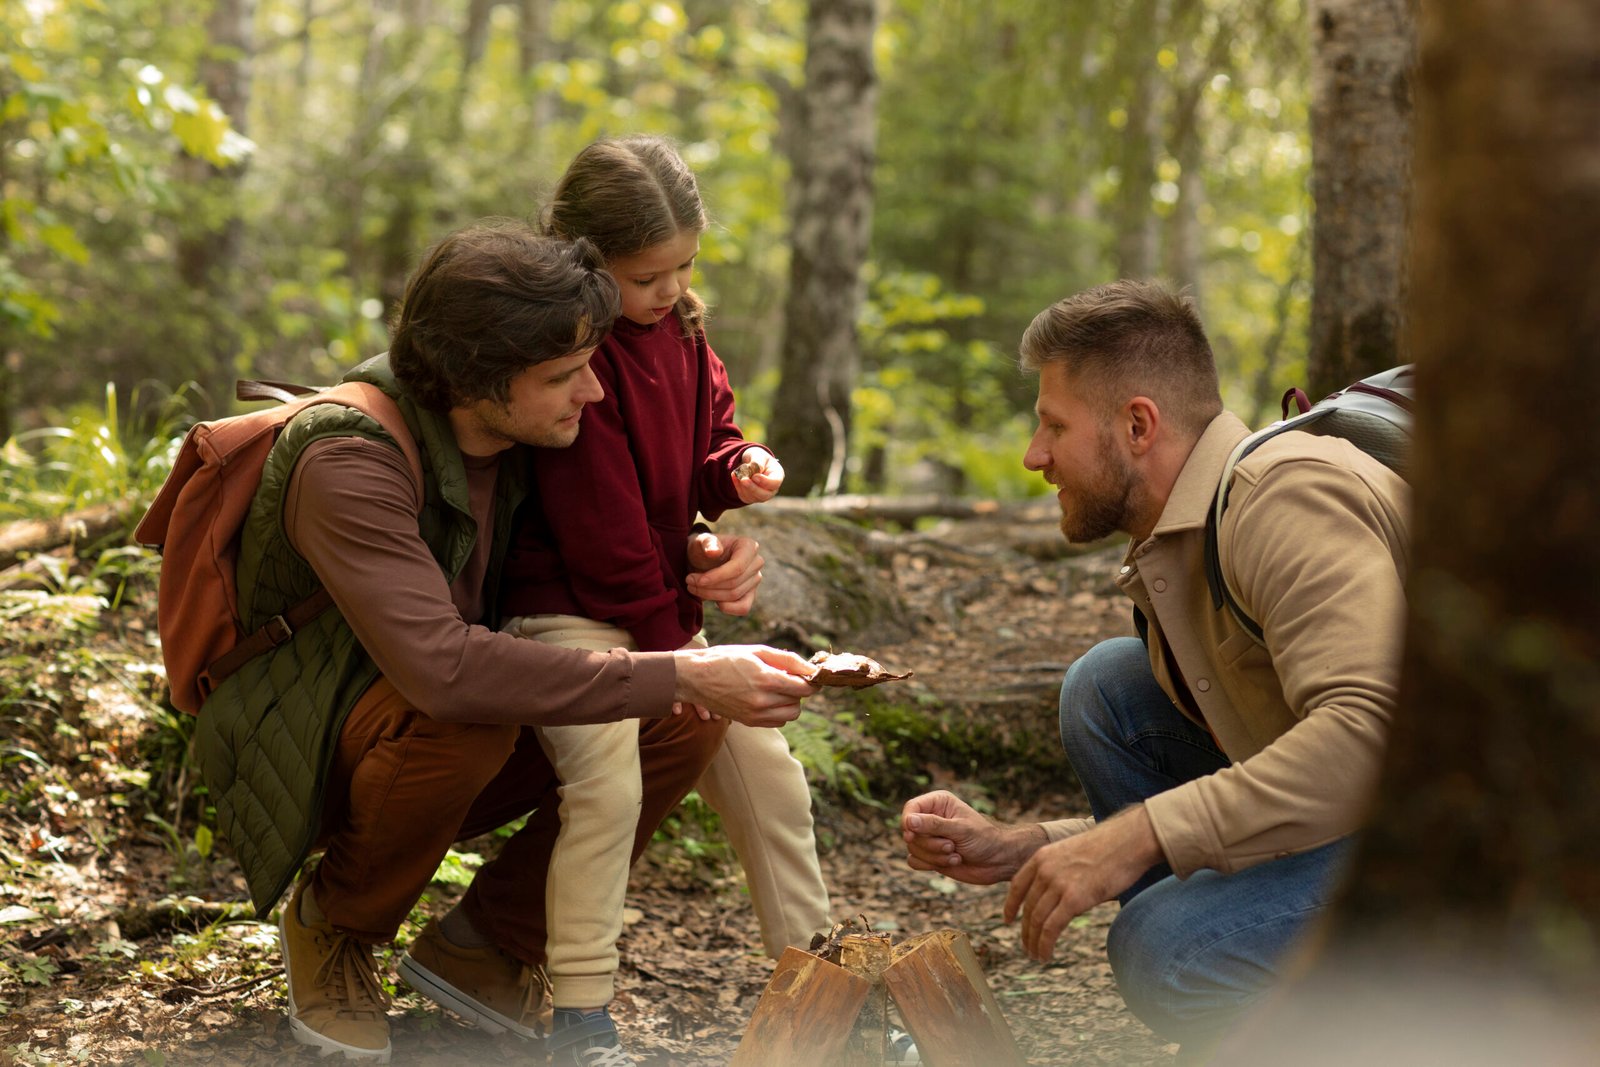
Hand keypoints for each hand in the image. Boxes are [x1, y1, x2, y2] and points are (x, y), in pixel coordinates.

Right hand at [672, 644, 817, 726]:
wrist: (695, 677)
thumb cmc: (725, 659)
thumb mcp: (757, 651)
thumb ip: (787, 659)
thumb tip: (810, 668)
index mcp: (766, 680)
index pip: (804, 688)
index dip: (811, 681)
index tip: (810, 676)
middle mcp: (762, 701)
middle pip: (799, 704)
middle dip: (798, 691)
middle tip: (788, 679)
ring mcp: (755, 714)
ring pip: (790, 715)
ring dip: (790, 703)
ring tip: (777, 688)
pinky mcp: (748, 722)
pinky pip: (776, 722)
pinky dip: (778, 712)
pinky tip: (768, 698)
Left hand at [685, 532, 762, 615]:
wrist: (702, 558)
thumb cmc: (702, 548)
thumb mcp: (700, 541)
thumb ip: (707, 542)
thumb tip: (714, 551)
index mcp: (748, 546)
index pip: (737, 567)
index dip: (716, 577)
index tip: (694, 580)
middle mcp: (756, 562)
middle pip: (734, 583)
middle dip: (708, 587)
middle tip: (689, 582)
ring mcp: (755, 579)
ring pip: (734, 595)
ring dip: (711, 595)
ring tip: (693, 588)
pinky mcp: (750, 594)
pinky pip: (743, 608)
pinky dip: (726, 608)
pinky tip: (712, 601)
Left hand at [734, 447, 783, 503]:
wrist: (750, 462)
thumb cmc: (758, 457)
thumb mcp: (758, 455)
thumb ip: (758, 461)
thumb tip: (757, 469)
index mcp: (777, 476)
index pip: (775, 483)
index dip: (765, 482)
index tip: (755, 476)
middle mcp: (772, 488)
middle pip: (765, 495)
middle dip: (753, 488)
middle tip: (743, 480)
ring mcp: (762, 495)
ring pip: (753, 497)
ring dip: (743, 487)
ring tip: (736, 474)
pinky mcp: (751, 498)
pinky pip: (744, 496)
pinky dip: (737, 487)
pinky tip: (734, 476)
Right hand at [900, 790, 1047, 885]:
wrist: (998, 861)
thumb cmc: (984, 839)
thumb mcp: (960, 829)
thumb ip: (933, 825)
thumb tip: (908, 821)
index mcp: (938, 803)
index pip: (911, 807)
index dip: (908, 821)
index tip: (911, 835)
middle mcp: (931, 818)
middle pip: (910, 831)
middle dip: (929, 844)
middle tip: (951, 846)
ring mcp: (930, 838)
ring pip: (912, 848)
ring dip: (934, 856)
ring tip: (955, 854)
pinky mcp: (930, 855)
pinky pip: (914, 861)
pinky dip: (930, 864)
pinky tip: (952, 862)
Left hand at [1003, 806, 1161, 960]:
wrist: (1129, 840)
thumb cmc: (1110, 846)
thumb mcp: (1073, 852)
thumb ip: (1061, 869)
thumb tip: (1063, 892)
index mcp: (1043, 856)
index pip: (1018, 885)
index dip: (1011, 905)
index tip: (1008, 920)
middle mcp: (1045, 870)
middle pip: (1028, 907)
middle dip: (1025, 930)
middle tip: (1026, 946)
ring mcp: (1058, 884)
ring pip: (1036, 921)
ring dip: (1034, 942)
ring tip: (1035, 955)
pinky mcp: (1074, 899)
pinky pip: (1051, 928)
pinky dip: (1045, 945)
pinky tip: (1046, 955)